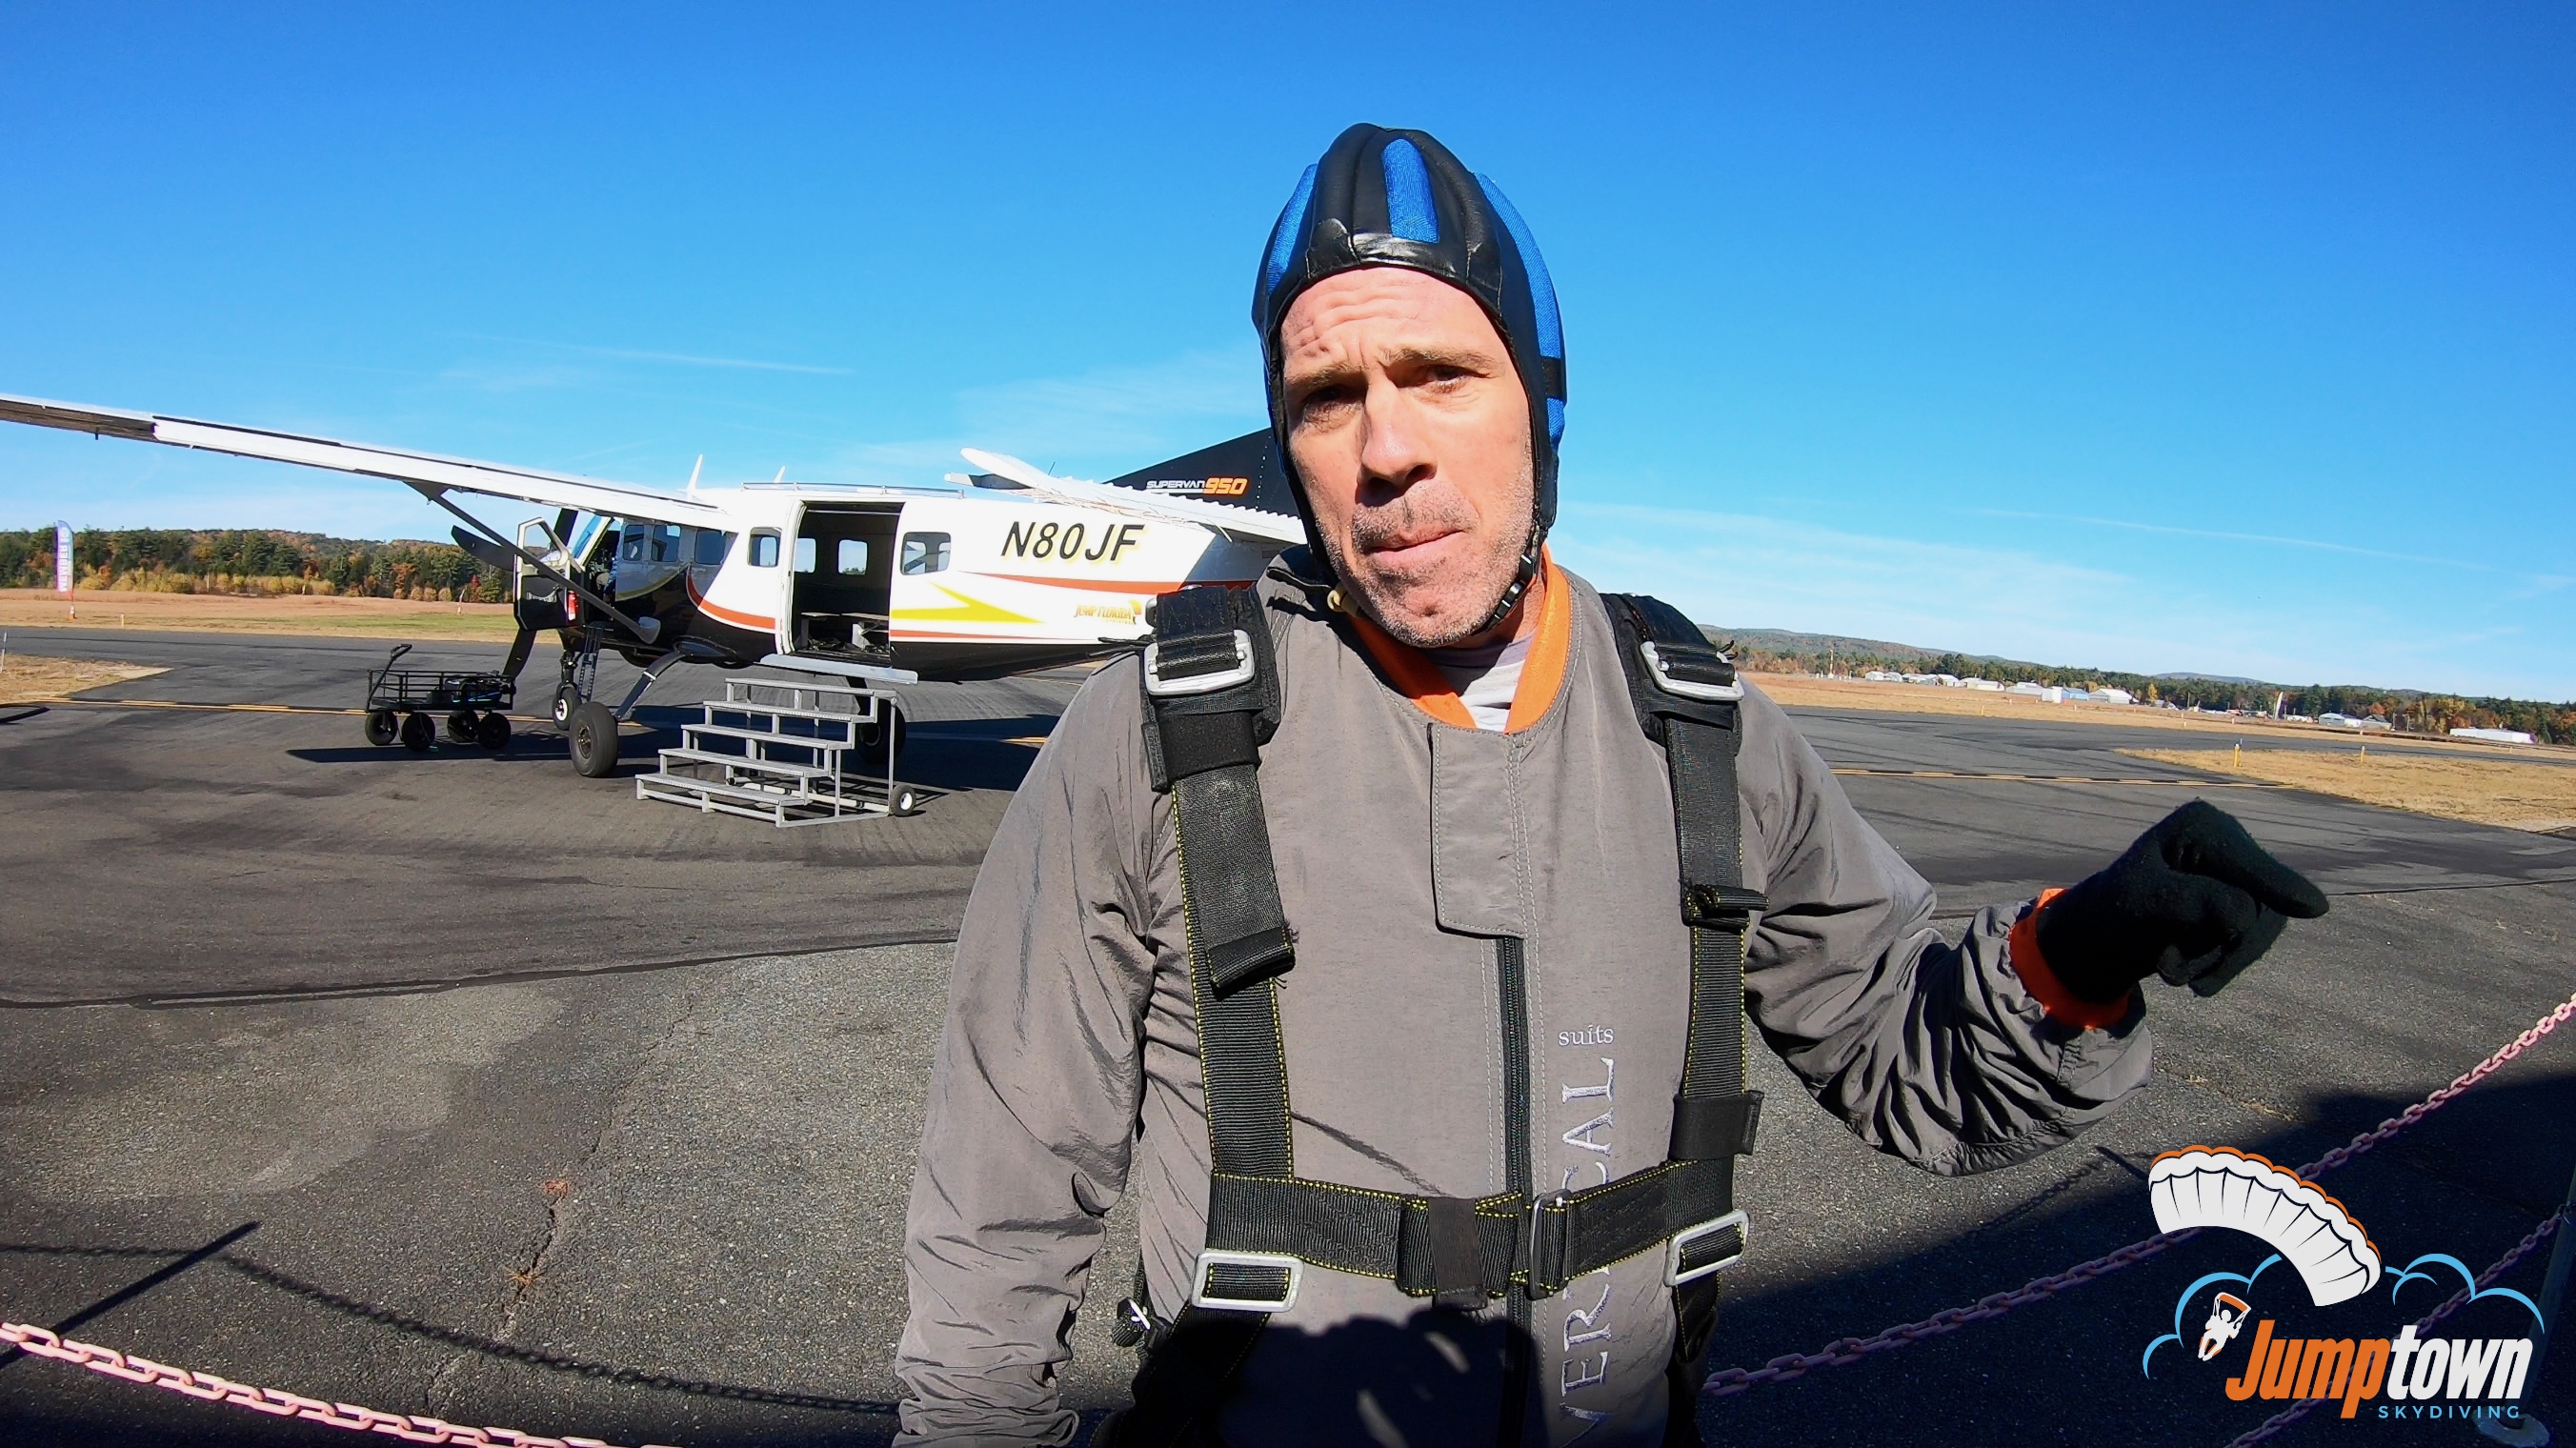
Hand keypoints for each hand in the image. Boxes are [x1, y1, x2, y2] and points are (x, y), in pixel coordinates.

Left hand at [2035, 800, 2327, 1002]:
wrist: (2111, 930)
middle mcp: (2231, 843)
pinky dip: (2224, 966)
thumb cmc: (2119, 907)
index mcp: (2201, 826)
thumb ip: (2192, 903)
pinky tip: (2194, 979)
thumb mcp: (2144, 902)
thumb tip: (2247, 912)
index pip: (2246, 865)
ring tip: (2169, 971)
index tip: (2314, 910)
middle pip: (2258, 905)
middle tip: (2166, 972)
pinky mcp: (2253, 904)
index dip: (2277, 888)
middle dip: (2216, 948)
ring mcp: (2246, 875)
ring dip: (2216, 961)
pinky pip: (2256, 943)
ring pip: (2260, 930)